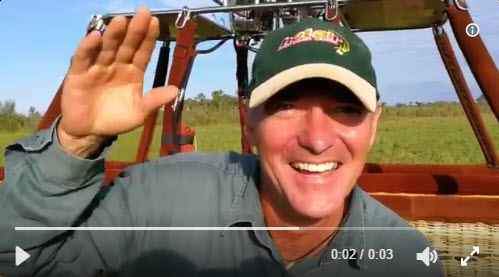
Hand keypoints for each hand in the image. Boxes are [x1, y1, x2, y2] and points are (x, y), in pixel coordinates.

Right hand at [57, 7, 177, 156]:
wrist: (89, 132)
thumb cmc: (115, 120)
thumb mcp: (139, 112)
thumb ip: (154, 100)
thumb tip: (176, 90)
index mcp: (132, 73)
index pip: (142, 52)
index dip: (148, 38)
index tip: (155, 22)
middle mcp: (116, 66)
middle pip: (127, 45)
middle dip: (135, 30)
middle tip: (143, 13)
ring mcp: (98, 68)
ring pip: (107, 48)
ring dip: (114, 34)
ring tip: (122, 21)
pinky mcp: (79, 74)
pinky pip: (83, 58)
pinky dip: (88, 48)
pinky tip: (95, 37)